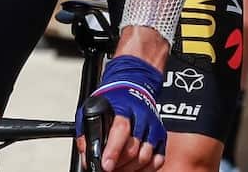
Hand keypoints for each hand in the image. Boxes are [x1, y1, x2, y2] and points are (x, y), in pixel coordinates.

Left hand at [75, 55, 165, 171]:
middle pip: (133, 148)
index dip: (113, 150)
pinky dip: (146, 168)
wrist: (134, 85)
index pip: (121, 129)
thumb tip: (86, 155)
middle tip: (109, 168)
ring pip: (145, 156)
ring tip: (119, 168)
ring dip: (131, 168)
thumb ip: (88, 132)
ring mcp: (153, 126)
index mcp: (124, 107)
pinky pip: (158, 159)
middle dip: (119, 163)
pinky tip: (134, 167)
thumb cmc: (113, 100)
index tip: (106, 165)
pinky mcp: (161, 135)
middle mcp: (142, 116)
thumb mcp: (93, 108)